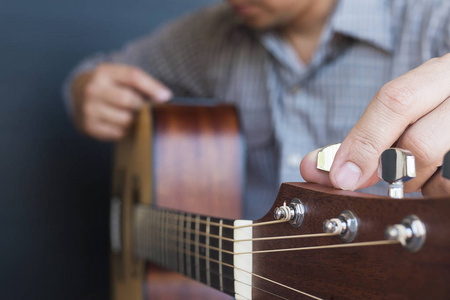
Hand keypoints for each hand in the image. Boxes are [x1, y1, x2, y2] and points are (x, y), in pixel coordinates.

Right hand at [71, 63, 171, 140]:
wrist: (80, 95)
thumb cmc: (111, 86)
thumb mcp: (122, 77)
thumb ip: (142, 83)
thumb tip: (165, 97)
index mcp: (104, 72)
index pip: (132, 76)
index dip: (152, 87)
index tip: (166, 96)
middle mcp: (93, 89)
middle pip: (128, 100)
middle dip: (141, 106)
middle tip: (144, 108)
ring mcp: (89, 109)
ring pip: (125, 120)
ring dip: (134, 121)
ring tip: (131, 115)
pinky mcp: (88, 126)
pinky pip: (118, 133)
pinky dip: (125, 131)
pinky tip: (120, 123)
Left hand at [300, 54, 449, 195]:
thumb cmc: (433, 114)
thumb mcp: (404, 111)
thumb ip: (362, 136)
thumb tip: (313, 166)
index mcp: (443, 73)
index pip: (396, 101)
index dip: (363, 142)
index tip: (340, 176)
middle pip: (417, 144)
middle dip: (390, 169)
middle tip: (387, 173)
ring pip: (439, 173)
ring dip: (416, 182)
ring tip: (420, 168)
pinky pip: (448, 188)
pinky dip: (434, 189)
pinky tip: (436, 174)